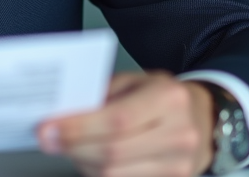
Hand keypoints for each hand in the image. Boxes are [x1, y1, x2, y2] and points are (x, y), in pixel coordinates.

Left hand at [36, 71, 214, 176]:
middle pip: (114, 152)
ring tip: (67, 147)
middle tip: (47, 140)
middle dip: (73, 147)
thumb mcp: (133, 81)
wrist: (201, 118)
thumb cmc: (160, 95)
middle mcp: (179, 133)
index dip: (79, 128)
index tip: (47, 128)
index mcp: (168, 98)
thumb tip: (60, 116)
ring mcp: (179, 163)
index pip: (117, 120)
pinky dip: (98, 172)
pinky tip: (87, 158)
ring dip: (82, 162)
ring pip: (115, 173)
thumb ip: (101, 96)